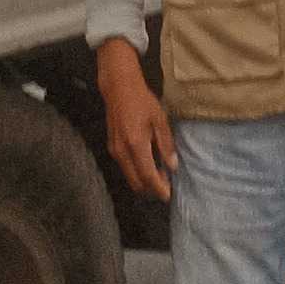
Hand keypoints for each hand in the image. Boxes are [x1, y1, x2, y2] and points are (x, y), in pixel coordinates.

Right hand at [96, 36, 178, 202]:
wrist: (118, 88)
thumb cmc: (142, 101)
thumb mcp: (159, 119)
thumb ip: (166, 144)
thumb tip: (172, 166)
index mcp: (136, 144)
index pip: (148, 176)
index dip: (159, 188)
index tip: (169, 195)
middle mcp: (122, 152)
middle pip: (136, 182)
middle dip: (151, 188)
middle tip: (166, 184)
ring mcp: (115, 151)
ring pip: (130, 177)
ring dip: (144, 181)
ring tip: (160, 173)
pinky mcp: (112, 148)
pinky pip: (125, 168)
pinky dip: (137, 172)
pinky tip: (149, 163)